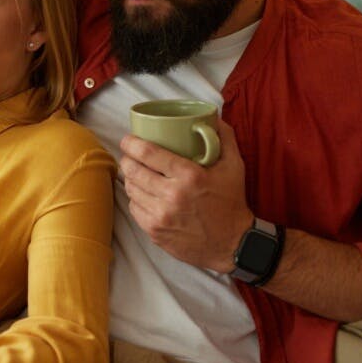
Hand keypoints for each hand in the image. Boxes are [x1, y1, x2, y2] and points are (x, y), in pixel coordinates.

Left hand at [119, 117, 253, 273]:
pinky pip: (134, 208)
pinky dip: (135, 198)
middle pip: (133, 170)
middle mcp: (172, 196)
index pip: (149, 153)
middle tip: (129, 155)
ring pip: (130, 189)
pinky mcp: (155, 231)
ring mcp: (161, 216)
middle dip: (127, 159)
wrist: (232, 244)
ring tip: (134, 172)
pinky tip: (141, 193)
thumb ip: (224, 138)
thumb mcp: (234, 166)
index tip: (128, 139)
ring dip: (129, 178)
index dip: (132, 143)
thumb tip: (212, 117)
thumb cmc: (231, 202)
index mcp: (189, 176)